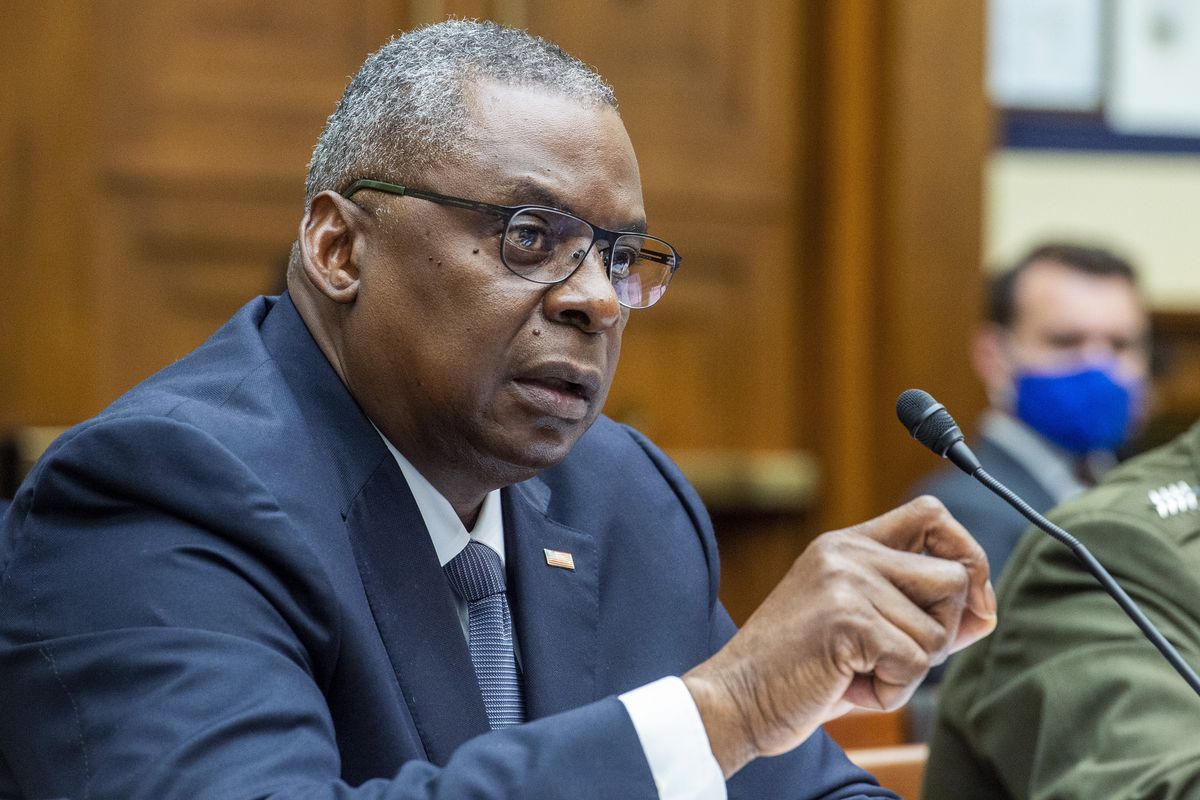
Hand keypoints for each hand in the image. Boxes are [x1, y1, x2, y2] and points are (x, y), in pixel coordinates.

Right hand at [683, 495, 995, 776]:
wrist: (734, 699)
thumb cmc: (798, 671)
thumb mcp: (862, 629)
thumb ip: (918, 611)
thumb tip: (986, 611)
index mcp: (846, 545)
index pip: (933, 515)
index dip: (967, 553)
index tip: (968, 603)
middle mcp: (847, 552)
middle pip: (954, 578)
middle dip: (941, 632)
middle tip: (884, 657)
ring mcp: (846, 581)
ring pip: (938, 631)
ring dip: (909, 671)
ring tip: (856, 673)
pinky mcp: (847, 619)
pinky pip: (914, 665)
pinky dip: (891, 693)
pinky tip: (847, 687)